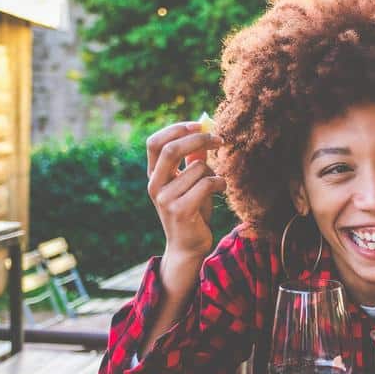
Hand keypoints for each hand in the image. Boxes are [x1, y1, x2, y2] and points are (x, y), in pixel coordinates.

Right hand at [146, 120, 225, 262]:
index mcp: (153, 175)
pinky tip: (221, 189)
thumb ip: (193, 160)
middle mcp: (154, 185)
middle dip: (198, 139)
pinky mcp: (180, 210)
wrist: (188, 247)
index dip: (176, 129)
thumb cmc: (192, 212)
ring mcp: (165, 199)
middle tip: (219, 139)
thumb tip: (203, 132)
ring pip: (196, 169)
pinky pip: (205, 184)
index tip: (199, 125)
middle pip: (171, 149)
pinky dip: (219, 183)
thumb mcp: (191, 183)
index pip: (154, 143)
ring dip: (213, 171)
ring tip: (217, 182)